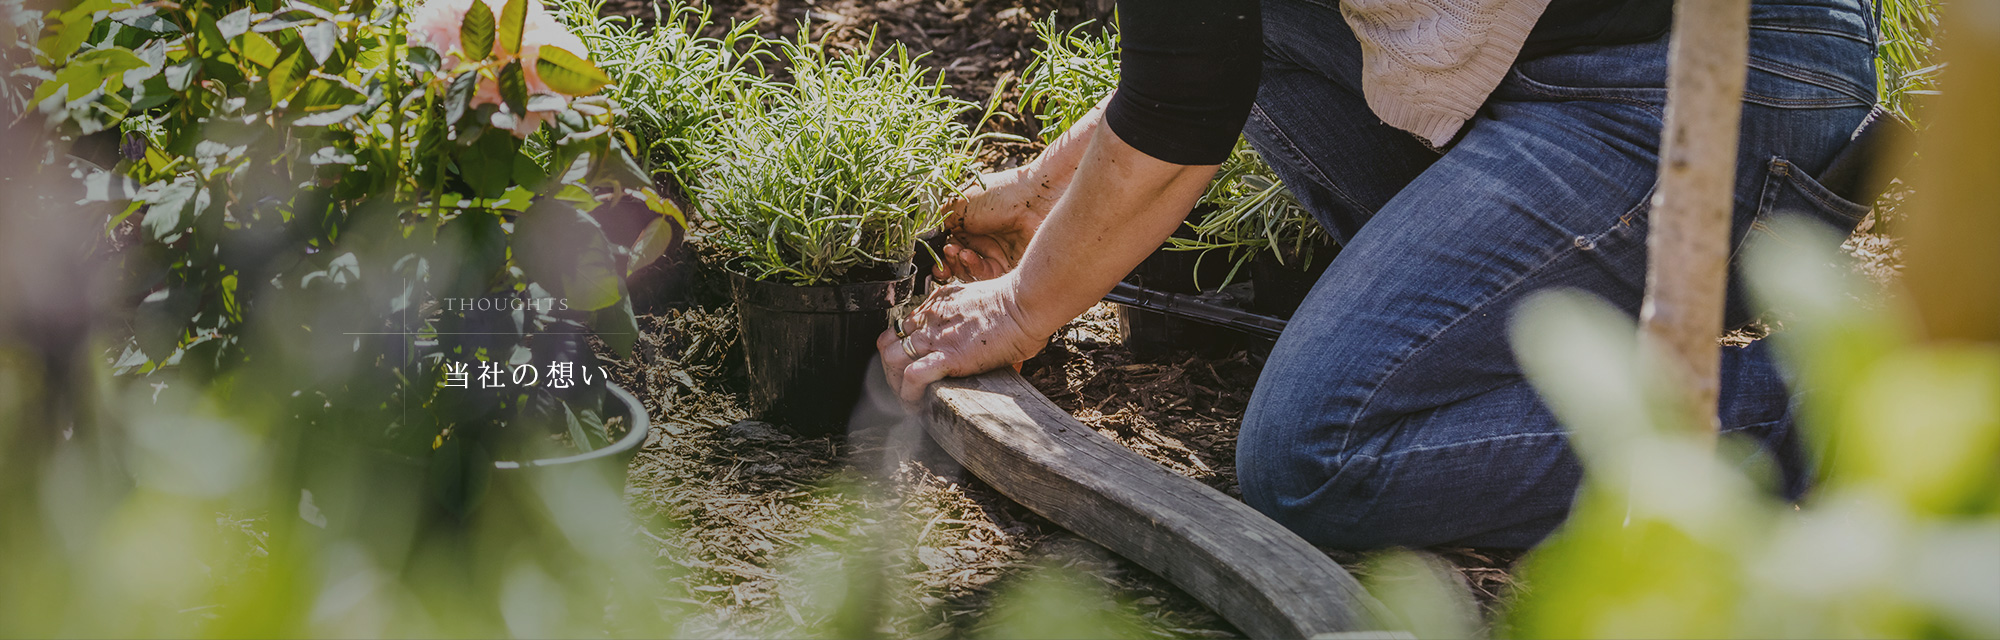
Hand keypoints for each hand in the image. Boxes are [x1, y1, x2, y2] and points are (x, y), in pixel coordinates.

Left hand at [878, 276, 1046, 405]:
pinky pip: (912, 376)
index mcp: (935, 305)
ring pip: (891, 360)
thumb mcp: (980, 304)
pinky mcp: (948, 355)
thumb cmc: (1017, 304)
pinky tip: (919, 406)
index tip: (909, 368)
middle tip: (905, 388)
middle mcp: (928, 319)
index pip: (900, 329)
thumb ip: (970, 320)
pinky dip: (910, 394)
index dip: (901, 352)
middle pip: (888, 345)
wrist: (1026, 303)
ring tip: (911, 400)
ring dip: (896, 385)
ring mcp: (935, 337)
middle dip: (891, 370)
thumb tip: (981, 343)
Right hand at [934, 165, 1063, 281]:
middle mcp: (983, 241)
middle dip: (947, 262)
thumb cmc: (999, 194)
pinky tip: (969, 257)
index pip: (949, 246)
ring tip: (959, 253)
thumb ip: (939, 223)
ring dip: (959, 265)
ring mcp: (996, 255)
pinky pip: (986, 278)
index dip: (939, 254)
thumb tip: (924, 239)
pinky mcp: (1009, 268)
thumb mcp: (959, 204)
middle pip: (958, 263)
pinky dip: (974, 269)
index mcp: (970, 224)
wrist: (1035, 198)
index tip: (933, 257)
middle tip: (945, 256)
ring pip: (970, 272)